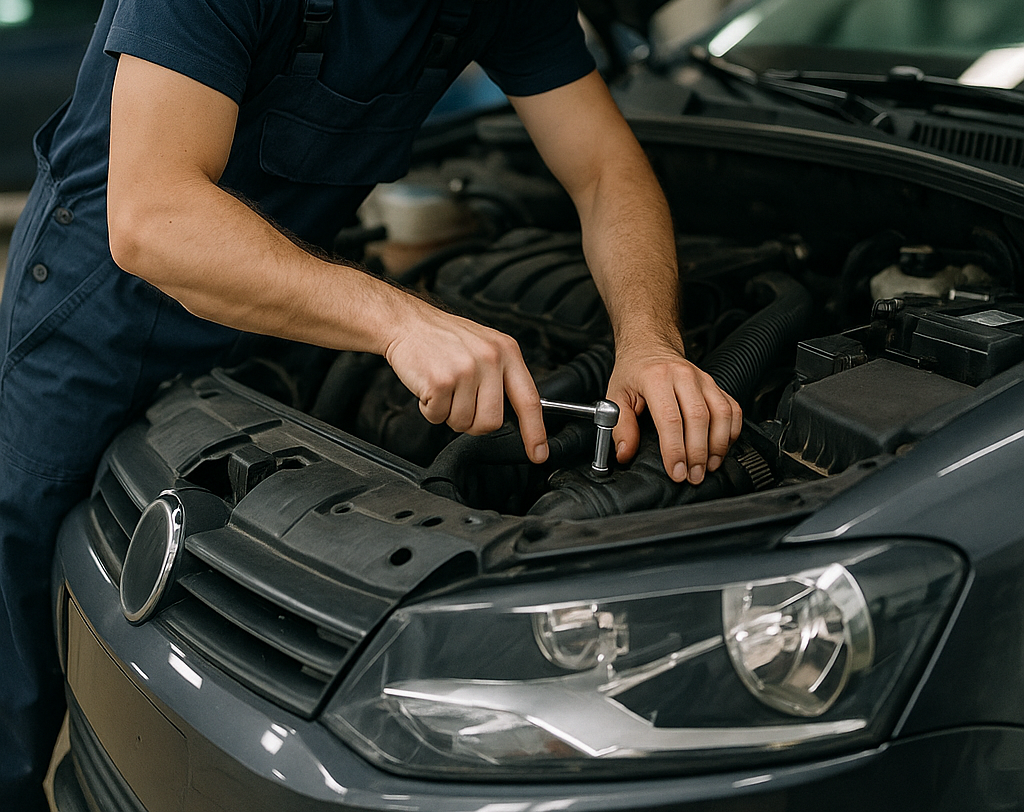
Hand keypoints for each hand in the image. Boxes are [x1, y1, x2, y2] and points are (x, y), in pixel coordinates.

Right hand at [384, 303, 548, 462]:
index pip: (529, 399)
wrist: (408, 323)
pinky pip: (438, 417)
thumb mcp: (485, 345)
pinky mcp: (441, 381)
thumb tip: (516, 414)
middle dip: (473, 422)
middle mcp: (490, 359)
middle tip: (460, 402)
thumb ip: (503, 376)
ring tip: (443, 388)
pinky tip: (429, 387)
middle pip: (491, 421)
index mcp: (506, 351)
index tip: (538, 453)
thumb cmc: (444, 337)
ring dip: (448, 414)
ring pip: (463, 423)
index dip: (534, 432)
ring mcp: (466, 370)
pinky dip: (429, 409)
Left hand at [607, 341, 741, 483]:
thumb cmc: (634, 371)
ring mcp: (704, 380)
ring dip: (718, 445)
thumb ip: (620, 425)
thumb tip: (625, 453)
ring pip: (721, 413)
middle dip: (698, 453)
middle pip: (699, 418)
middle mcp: (684, 376)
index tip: (676, 471)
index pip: (670, 418)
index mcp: (656, 378)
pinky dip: (731, 432)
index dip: (675, 449)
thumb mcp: (616, 394)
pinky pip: (733, 409)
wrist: (650, 345)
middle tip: (694, 476)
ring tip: (709, 466)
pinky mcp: (716, 385)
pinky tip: (721, 449)